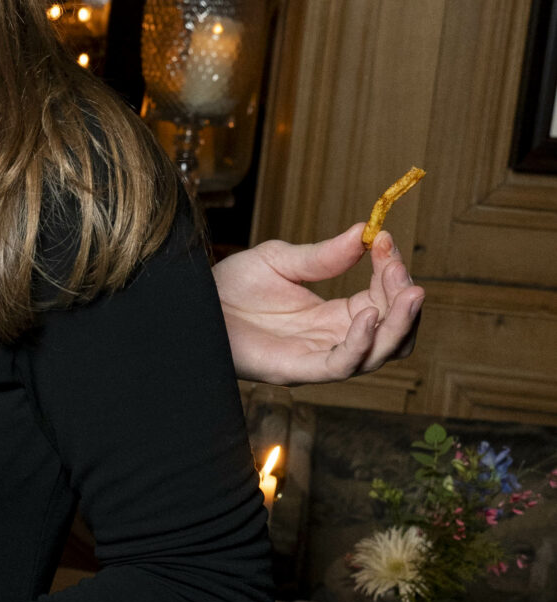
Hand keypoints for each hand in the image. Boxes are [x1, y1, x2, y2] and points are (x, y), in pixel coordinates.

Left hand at [213, 227, 423, 384]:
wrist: (194, 306)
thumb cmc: (232, 288)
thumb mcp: (281, 260)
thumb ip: (323, 255)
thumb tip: (364, 231)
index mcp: (333, 316)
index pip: (382, 300)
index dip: (392, 274)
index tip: (385, 239)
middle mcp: (332, 340)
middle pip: (392, 333)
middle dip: (405, 302)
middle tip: (400, 268)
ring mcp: (318, 358)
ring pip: (378, 353)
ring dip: (398, 323)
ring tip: (406, 290)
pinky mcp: (298, 370)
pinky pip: (342, 365)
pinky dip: (362, 343)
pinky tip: (367, 314)